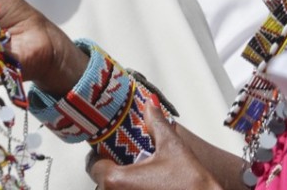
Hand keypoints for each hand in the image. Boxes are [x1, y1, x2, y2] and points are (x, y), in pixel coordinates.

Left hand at [87, 106, 221, 189]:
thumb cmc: (193, 186)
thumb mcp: (172, 147)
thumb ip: (155, 123)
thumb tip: (150, 104)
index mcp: (116, 180)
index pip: (93, 164)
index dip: (102, 154)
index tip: (110, 148)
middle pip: (103, 180)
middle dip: (115, 168)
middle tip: (130, 159)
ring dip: (125, 182)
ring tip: (144, 173)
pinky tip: (152, 185)